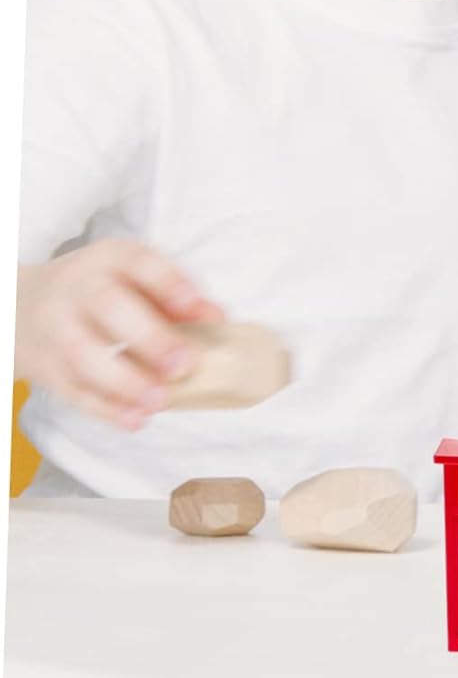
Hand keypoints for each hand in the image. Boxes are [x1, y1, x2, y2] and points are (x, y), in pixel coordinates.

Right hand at [14, 239, 223, 429]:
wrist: (20, 306)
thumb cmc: (98, 290)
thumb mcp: (131, 278)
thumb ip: (174, 296)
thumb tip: (218, 318)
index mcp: (110, 258)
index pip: (141, 263)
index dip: (174, 287)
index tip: (208, 314)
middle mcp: (79, 287)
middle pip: (110, 308)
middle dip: (150, 338)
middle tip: (184, 365)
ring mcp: (56, 327)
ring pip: (84, 354)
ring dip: (125, 381)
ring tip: (160, 400)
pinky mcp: (45, 366)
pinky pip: (72, 389)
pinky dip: (105, 408)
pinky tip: (136, 418)